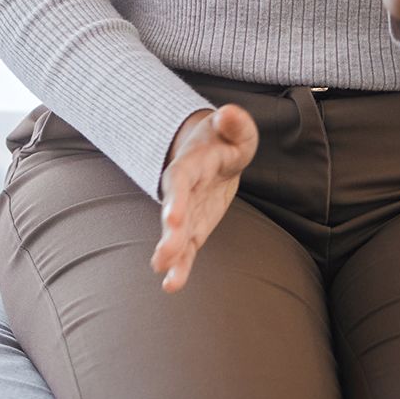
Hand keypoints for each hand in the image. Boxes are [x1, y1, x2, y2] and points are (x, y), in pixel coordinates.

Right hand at [149, 103, 257, 291]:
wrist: (210, 151)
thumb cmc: (224, 139)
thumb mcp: (235, 128)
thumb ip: (234, 123)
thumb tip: (229, 113)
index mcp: (190, 164)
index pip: (180, 181)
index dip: (175, 198)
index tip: (172, 218)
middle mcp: (183, 191)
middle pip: (175, 212)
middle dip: (170, 234)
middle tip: (164, 255)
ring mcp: (187, 211)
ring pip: (178, 235)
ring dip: (172, 256)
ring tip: (167, 279)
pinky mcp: (195, 227)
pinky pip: (188, 249)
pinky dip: (181, 266)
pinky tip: (173, 285)